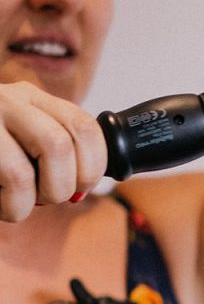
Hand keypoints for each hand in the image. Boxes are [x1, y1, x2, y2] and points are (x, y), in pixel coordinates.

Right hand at [0, 81, 106, 220]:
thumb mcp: (20, 151)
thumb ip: (54, 160)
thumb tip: (83, 188)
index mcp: (31, 100)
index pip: (86, 126)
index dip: (94, 165)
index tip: (80, 188)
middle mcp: (9, 98)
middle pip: (66, 142)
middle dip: (64, 185)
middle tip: (45, 198)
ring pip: (48, 150)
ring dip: (40, 195)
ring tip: (17, 202)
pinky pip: (15, 174)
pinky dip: (12, 205)